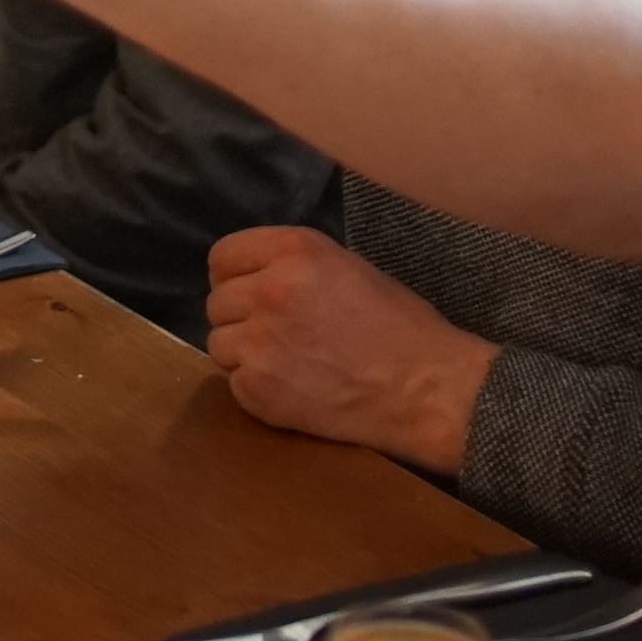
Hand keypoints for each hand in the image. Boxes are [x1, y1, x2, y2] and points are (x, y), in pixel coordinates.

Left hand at [201, 226, 495, 471]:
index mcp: (293, 251)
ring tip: (286, 363)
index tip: (248, 292)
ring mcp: (259, 341)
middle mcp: (268, 289)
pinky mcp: (258, 389)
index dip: (234, 277)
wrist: (424, 388)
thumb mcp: (347, 267)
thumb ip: (293, 265)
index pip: (222, 257)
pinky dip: (256, 389)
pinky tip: (293, 389)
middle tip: (278, 336)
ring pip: (219, 344)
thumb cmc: (400, 326)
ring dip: (244, 355)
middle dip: (241, 318)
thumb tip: (254, 275)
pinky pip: (234, 383)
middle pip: (217, 302)